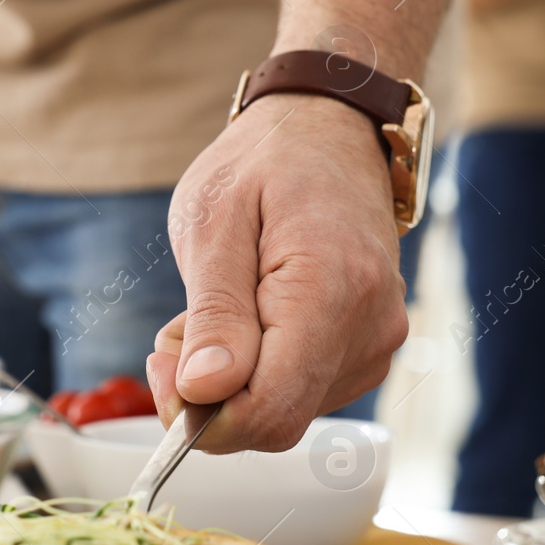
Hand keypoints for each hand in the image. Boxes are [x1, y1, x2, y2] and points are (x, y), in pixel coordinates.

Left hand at [147, 94, 408, 453]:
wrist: (329, 126)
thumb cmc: (267, 162)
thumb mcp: (213, 222)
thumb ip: (213, 315)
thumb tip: (204, 393)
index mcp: (332, 292)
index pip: (270, 411)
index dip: (204, 418)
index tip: (164, 367)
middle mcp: (370, 328)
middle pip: (278, 419)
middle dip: (213, 396)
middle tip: (177, 333)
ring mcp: (379, 340)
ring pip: (288, 409)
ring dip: (235, 379)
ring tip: (218, 305)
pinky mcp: (371, 346)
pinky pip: (306, 389)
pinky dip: (263, 369)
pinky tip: (249, 315)